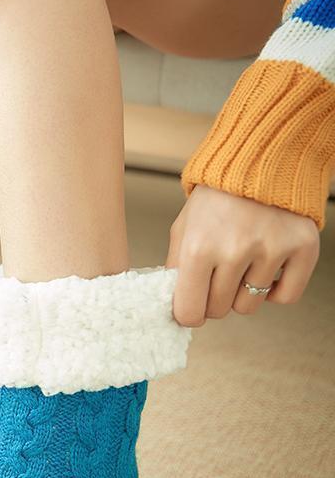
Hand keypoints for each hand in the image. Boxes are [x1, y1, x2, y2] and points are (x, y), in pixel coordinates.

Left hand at [167, 184, 319, 326]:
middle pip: (219, 310)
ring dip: (242, 293)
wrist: (258, 163)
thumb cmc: (215, 201)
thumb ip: (176, 270)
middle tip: (215, 276)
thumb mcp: (183, 230)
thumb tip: (176, 308)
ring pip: (249, 306)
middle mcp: (235, 250)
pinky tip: (264, 272)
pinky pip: (286, 297)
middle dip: (213, 299)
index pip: (189, 311)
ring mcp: (272, 249)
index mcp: (198, 247)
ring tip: (240, 264)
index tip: (191, 308)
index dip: (188, 315)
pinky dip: (274, 292)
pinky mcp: (302, 247)